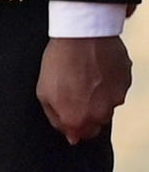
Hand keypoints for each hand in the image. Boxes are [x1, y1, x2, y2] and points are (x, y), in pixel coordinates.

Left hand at [44, 32, 130, 146]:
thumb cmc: (59, 63)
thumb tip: (71, 136)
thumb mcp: (44, 93)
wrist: (82, 36)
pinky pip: (118, 88)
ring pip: (108, 105)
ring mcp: (117, 98)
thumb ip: (56, 119)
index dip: (75, 124)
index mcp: (78, 119)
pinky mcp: (126, 82)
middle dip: (87, 112)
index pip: (82, 135)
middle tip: (76, 90)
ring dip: (99, 96)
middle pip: (96, 122)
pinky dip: (109, 82)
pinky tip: (97, 68)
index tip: (70, 111)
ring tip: (86, 75)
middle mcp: (101, 114)